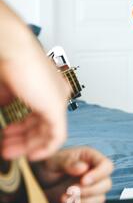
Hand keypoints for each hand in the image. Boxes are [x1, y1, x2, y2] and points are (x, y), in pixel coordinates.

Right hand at [0, 0, 70, 161]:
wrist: (12, 47)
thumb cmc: (8, 59)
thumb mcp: (6, 87)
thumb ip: (7, 100)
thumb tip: (4, 109)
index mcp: (46, 86)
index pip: (37, 113)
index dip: (22, 129)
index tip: (7, 136)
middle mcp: (56, 92)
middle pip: (42, 123)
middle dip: (23, 140)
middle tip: (6, 150)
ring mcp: (58, 99)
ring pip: (48, 131)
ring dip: (29, 145)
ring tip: (10, 153)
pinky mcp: (56, 107)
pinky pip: (56, 135)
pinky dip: (45, 147)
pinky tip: (33, 156)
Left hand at [33, 147, 113, 202]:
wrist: (37, 180)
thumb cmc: (47, 165)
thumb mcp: (53, 161)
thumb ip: (67, 162)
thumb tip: (83, 168)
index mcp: (90, 158)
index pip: (106, 166)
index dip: (99, 174)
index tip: (83, 181)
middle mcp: (94, 173)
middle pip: (106, 184)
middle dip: (89, 191)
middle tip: (71, 191)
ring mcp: (92, 188)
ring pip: (100, 198)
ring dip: (83, 202)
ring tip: (64, 199)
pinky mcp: (86, 201)